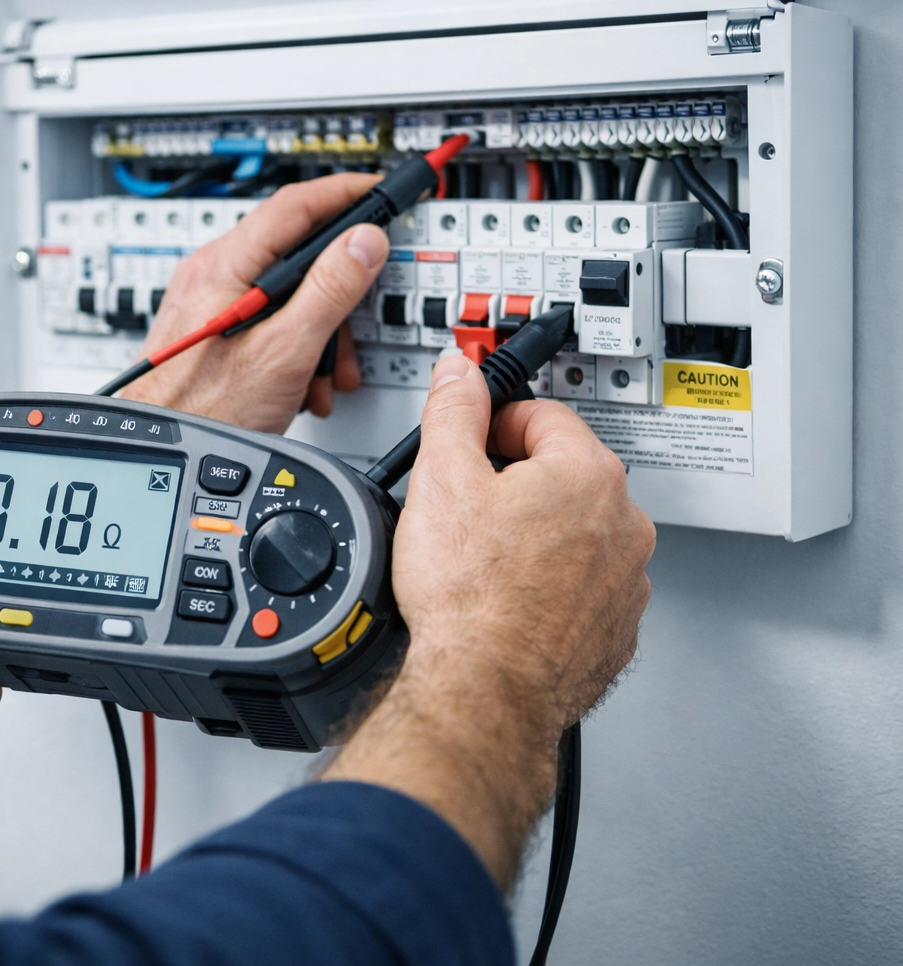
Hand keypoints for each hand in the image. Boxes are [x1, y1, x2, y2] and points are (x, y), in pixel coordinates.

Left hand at [120, 174, 388, 433]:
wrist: (170, 447)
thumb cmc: (205, 409)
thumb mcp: (284, 351)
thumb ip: (329, 291)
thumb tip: (364, 242)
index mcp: (224, 265)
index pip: (295, 204)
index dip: (346, 193)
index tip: (382, 192)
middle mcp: (212, 274)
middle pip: (296, 254)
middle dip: (339, 292)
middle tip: (360, 321)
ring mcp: (210, 301)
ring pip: (287, 294)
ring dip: (320, 332)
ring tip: (328, 374)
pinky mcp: (214, 328)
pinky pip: (269, 321)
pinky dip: (296, 347)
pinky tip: (304, 383)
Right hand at [324, 355, 654, 885]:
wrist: (484, 692)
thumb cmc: (469, 599)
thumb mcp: (440, 479)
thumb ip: (453, 411)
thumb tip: (459, 374)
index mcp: (588, 474)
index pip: (542, 415)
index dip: (494, 424)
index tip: (470, 443)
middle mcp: (624, 524)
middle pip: (564, 475)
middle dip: (516, 483)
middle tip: (467, 508)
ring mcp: (626, 582)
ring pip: (576, 535)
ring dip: (536, 537)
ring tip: (485, 563)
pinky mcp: (616, 631)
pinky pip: (582, 589)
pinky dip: (550, 588)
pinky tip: (508, 600)